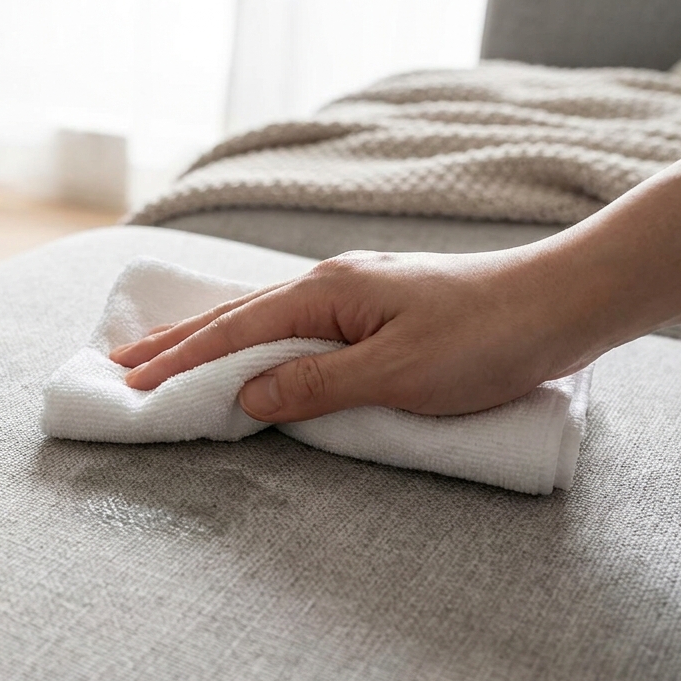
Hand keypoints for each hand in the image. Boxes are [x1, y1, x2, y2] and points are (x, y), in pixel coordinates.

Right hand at [109, 249, 600, 422]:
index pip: (233, 335)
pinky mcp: (376, 308)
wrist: (563, 301)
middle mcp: (329, 284)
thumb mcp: (397, 374)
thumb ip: (317, 386)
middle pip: (234, 318)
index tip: (129, 387)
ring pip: (260, 318)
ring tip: (161, 352)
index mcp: (325, 295)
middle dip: (174, 344)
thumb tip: (247, 396)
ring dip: (207, 339)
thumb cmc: (487, 338)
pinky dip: (252, 339)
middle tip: (117, 365)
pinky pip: (292, 325)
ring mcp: (353, 292)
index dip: (179, 364)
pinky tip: (247, 346)